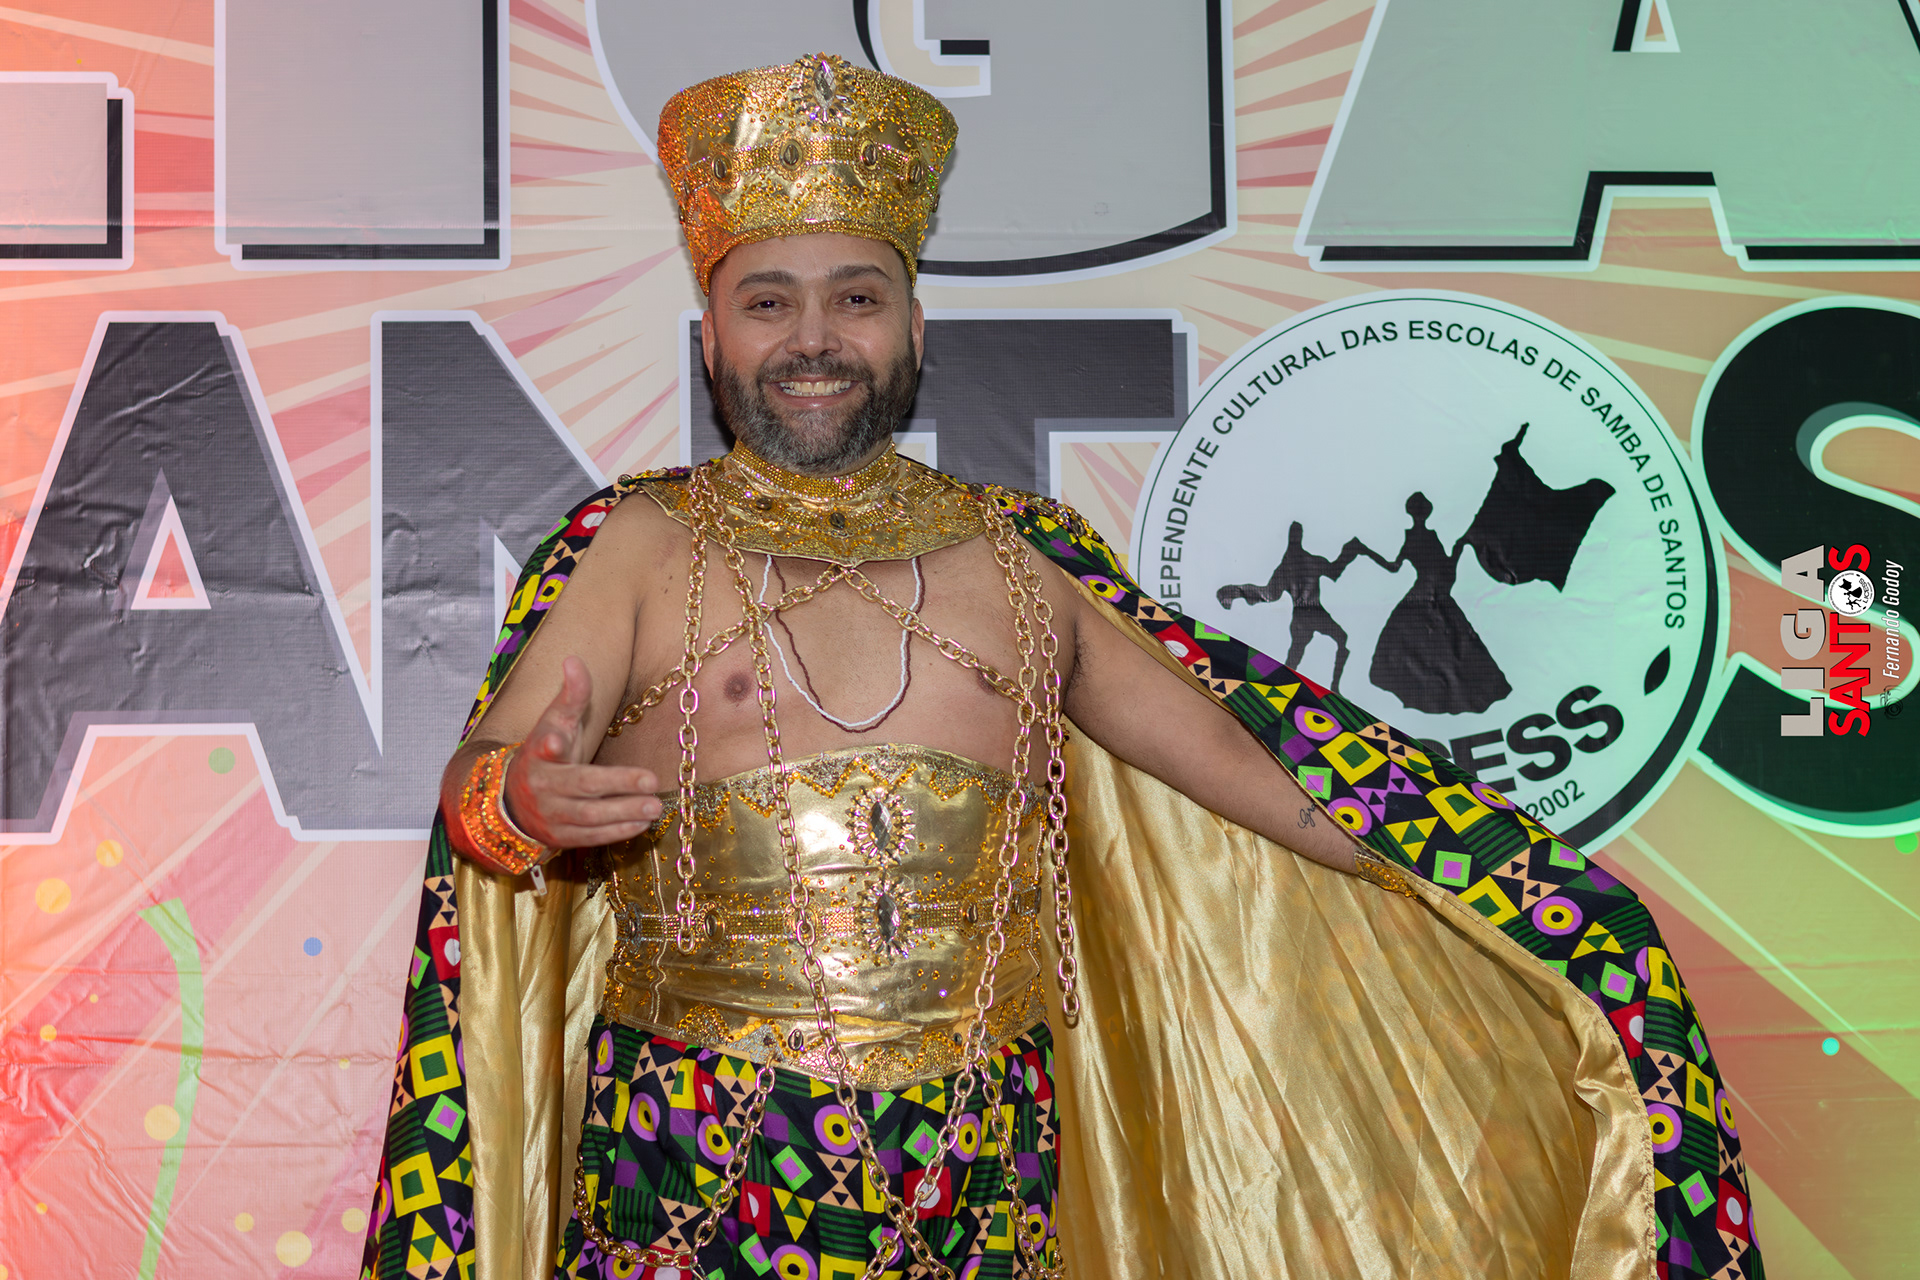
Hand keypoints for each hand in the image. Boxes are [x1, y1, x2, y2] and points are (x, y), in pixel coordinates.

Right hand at [503, 656, 662, 848]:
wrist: (511, 799)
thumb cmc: (545, 752)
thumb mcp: (554, 722)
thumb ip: (570, 695)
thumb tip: (574, 660)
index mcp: (539, 753)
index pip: (544, 746)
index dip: (550, 743)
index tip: (555, 740)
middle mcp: (543, 786)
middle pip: (581, 786)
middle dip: (617, 784)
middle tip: (651, 781)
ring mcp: (551, 815)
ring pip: (590, 817)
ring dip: (624, 812)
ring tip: (654, 806)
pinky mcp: (561, 838)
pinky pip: (592, 837)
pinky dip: (618, 832)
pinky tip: (643, 823)